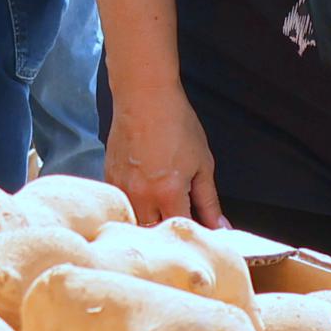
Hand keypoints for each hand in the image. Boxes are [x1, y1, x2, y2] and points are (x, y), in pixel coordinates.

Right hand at [105, 78, 221, 226]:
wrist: (145, 96)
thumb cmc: (175, 123)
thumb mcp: (202, 163)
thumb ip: (209, 201)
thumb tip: (221, 227)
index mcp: (168, 193)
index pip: (182, 229)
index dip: (196, 234)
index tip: (204, 232)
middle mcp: (141, 196)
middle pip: (155, 232)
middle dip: (170, 233)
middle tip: (183, 221)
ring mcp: (122, 189)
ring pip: (135, 222)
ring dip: (150, 222)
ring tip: (163, 210)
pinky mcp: (110, 179)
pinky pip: (122, 205)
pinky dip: (135, 208)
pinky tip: (145, 196)